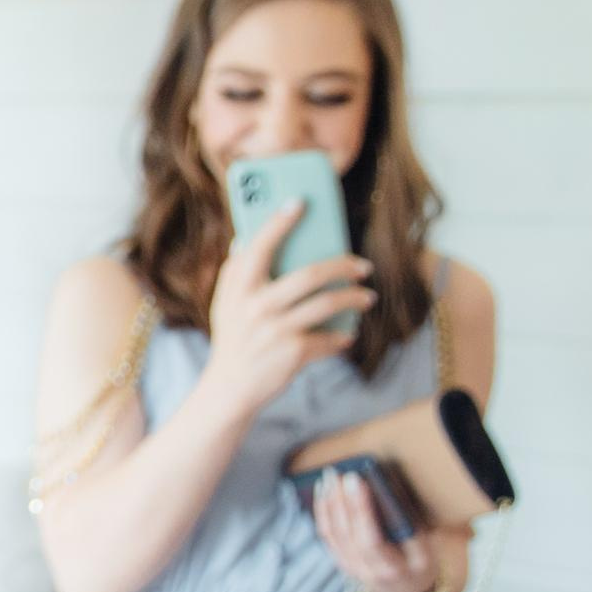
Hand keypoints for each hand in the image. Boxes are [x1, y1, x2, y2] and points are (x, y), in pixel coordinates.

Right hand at [207, 202, 375, 417]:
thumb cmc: (232, 339)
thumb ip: (234, 272)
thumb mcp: (224, 304)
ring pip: (327, 305)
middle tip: (363, 265)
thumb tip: (245, 238)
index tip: (300, 202)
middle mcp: (255, 307)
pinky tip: (348, 335)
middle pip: (308, 276)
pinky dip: (341, 338)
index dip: (279, 222)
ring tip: (367, 297)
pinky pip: (328, 338)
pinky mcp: (292, 354)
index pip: (260, 247)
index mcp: (238, 289)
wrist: (228, 389)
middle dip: (342, 266)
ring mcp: (275, 331)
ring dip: (354, 299)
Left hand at [313, 469, 437, 591]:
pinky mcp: (339, 560)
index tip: (357, 481)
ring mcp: (348, 566)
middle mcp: (364, 570)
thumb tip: (389, 491)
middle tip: (339, 473)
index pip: (369, 539)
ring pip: (331, 533)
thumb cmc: (419, 565)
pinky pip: (326, 535)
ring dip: (327, 502)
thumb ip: (410, 526)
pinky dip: (322, 511)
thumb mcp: (426, 550)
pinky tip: (322, 492)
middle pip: (345, 533)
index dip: (360, 509)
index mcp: (390, 569)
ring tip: (328, 477)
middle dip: (340, 500)